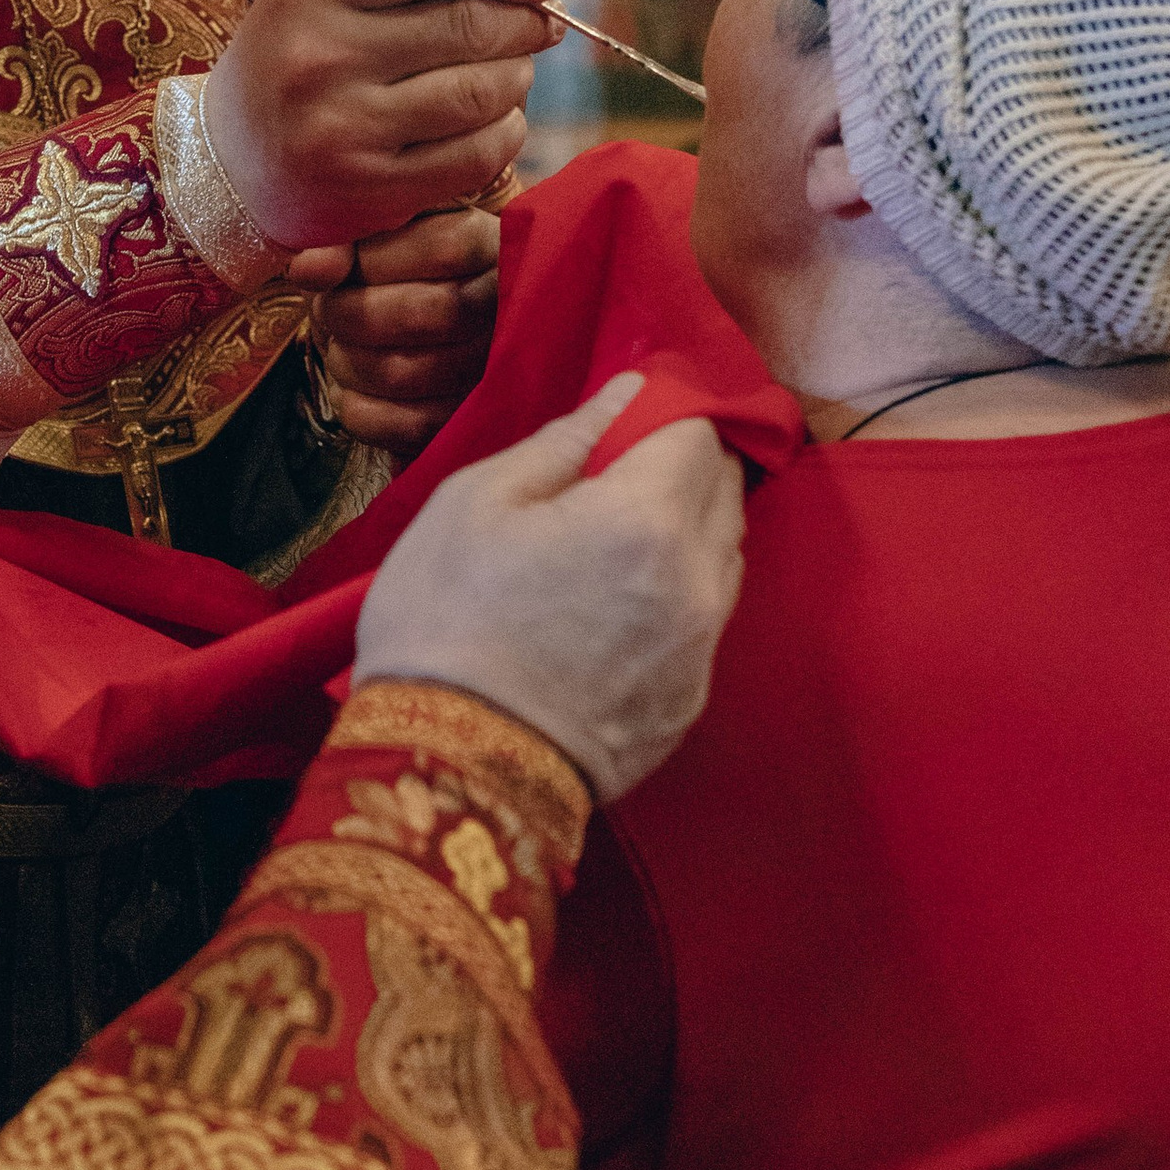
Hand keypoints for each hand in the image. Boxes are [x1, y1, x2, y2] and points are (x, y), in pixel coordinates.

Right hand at [206, 0, 560, 249]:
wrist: (227, 167)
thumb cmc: (300, 59)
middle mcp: (319, 58)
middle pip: (466, 25)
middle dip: (524, 22)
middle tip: (539, 24)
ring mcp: (342, 130)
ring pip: (479, 92)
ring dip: (518, 77)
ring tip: (514, 69)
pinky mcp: (368, 192)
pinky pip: (474, 155)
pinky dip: (505, 132)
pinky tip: (497, 120)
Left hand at [289, 204, 500, 458]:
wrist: (415, 327)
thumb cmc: (391, 274)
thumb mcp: (374, 239)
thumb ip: (343, 239)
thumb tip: (308, 268)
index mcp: (492, 247)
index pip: (446, 249)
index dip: (375, 261)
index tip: (337, 268)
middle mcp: (506, 311)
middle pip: (424, 315)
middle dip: (349, 313)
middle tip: (328, 310)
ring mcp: (492, 373)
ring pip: (401, 372)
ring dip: (345, 361)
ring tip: (340, 347)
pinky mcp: (464, 424)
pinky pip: (401, 426)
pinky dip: (355, 407)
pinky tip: (351, 388)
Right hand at [352, 370, 745, 801]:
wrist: (448, 769)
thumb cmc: (444, 621)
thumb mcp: (475, 503)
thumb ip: (563, 442)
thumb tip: (623, 400)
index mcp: (646, 518)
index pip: (698, 430)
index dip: (666, 410)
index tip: (626, 415)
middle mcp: (698, 580)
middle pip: (725, 488)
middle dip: (683, 463)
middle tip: (617, 468)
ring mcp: (701, 648)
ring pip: (723, 555)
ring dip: (686, 528)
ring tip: (614, 536)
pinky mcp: (691, 702)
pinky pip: (704, 620)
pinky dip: (677, 594)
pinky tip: (617, 605)